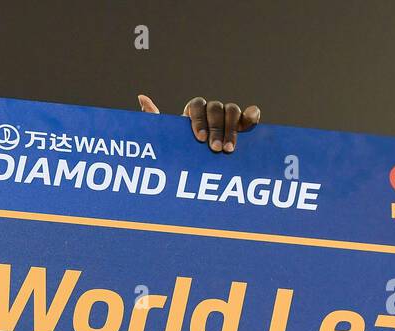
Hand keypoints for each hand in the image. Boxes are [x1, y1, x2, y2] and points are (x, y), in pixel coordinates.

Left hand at [138, 94, 260, 152]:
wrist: (197, 170)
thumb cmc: (181, 153)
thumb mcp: (167, 140)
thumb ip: (154, 119)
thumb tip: (141, 97)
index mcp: (192, 112)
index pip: (196, 106)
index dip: (199, 120)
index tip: (198, 139)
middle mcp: (211, 112)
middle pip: (216, 108)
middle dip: (216, 128)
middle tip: (215, 149)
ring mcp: (228, 118)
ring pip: (232, 111)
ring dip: (231, 129)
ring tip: (228, 150)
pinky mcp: (243, 126)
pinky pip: (250, 115)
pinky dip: (252, 115)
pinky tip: (252, 122)